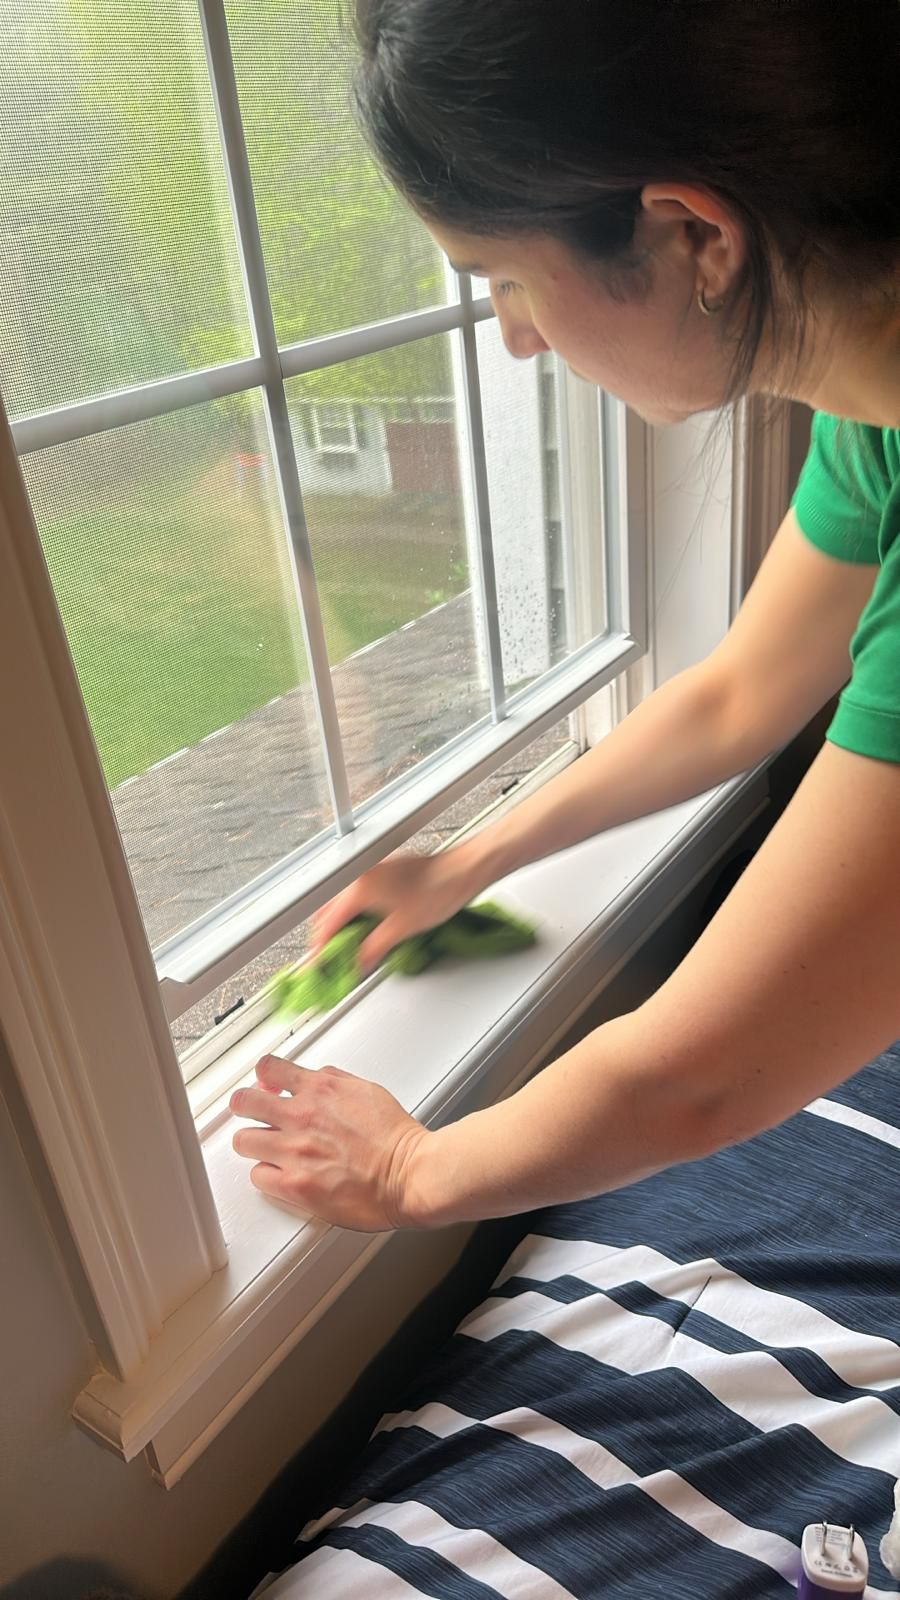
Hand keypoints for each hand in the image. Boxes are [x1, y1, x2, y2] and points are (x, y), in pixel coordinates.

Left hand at [229, 1053, 431, 1231]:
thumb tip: (312, 1079)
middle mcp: (301, 1117)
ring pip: (244, 1141)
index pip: (268, 1068)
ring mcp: (294, 1152)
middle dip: (245, 1106)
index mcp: (319, 1089)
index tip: (263, 1084)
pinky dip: (267, 1175)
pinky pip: (258, 1176)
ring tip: (267, 1148)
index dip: (262, 1077)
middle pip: (244, 1102)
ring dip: (254, 1143)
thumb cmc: (396, 1138)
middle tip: (251, 1114)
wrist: (410, 1173)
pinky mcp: (294, 1185)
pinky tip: (281, 1174)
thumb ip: (332, 1082)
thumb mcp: (365, 1090)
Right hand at [309, 844, 483, 973]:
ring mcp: (371, 871)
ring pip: (342, 902)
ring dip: (341, 924)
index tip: (320, 965)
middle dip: (328, 936)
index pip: (327, 924)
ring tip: (350, 947)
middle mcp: (360, 876)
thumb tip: (359, 964)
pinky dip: (355, 912)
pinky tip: (366, 928)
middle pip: (328, 911)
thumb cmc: (437, 892)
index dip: (321, 948)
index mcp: (359, 888)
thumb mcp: (401, 929)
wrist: (462, 871)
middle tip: (334, 959)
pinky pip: (356, 894)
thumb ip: (373, 949)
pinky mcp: (382, 871)